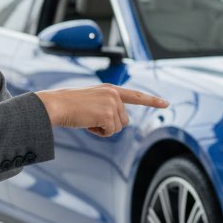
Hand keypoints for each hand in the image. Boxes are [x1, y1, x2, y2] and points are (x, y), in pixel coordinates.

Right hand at [37, 85, 167, 136]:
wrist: (56, 105)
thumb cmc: (69, 105)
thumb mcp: (91, 100)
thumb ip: (107, 106)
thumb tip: (119, 122)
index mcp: (110, 89)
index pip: (135, 95)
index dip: (151, 100)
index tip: (166, 103)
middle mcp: (114, 94)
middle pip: (124, 120)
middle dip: (110, 124)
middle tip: (91, 118)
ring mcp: (112, 103)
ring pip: (118, 127)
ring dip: (104, 129)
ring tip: (88, 119)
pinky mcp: (108, 114)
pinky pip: (110, 132)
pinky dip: (99, 132)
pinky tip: (88, 123)